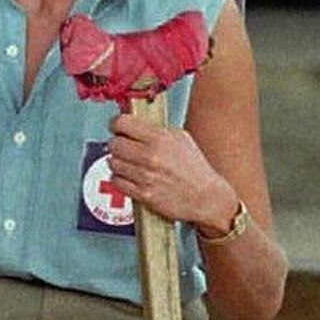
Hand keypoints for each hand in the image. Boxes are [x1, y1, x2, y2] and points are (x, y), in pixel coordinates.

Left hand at [106, 113, 235, 228]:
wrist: (205, 196)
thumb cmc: (194, 168)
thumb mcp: (181, 138)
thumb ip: (156, 129)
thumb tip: (133, 122)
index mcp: (160, 138)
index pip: (123, 123)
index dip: (116, 124)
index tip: (116, 127)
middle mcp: (150, 156)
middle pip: (114, 144)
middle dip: (116, 144)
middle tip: (122, 146)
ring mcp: (145, 176)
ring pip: (113, 163)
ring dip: (118, 162)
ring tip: (129, 163)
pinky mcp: (142, 194)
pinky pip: (117, 182)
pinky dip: (120, 179)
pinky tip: (129, 177)